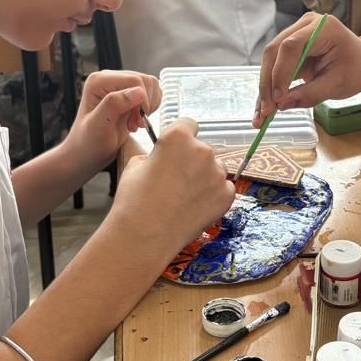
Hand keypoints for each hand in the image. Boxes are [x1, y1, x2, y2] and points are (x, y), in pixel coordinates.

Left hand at [65, 70, 160, 169]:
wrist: (87, 153)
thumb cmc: (88, 143)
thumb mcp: (98, 126)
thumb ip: (114, 105)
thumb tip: (138, 92)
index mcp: (99, 81)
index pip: (135, 81)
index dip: (142, 102)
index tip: (134, 122)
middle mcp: (109, 79)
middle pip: (145, 82)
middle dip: (144, 105)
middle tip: (133, 124)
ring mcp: (120, 85)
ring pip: (151, 86)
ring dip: (148, 107)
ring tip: (133, 123)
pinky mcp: (128, 94)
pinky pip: (151, 94)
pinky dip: (149, 108)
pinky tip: (136, 120)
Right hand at [112, 118, 235, 256]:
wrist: (144, 236)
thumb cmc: (134, 200)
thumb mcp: (135, 165)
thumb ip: (155, 154)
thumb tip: (161, 158)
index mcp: (178, 136)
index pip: (188, 124)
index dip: (181, 136)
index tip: (177, 148)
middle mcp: (203, 150)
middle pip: (202, 149)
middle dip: (192, 160)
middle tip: (175, 181)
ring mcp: (218, 174)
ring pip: (214, 169)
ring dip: (204, 177)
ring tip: (184, 197)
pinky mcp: (226, 195)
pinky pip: (223, 189)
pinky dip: (213, 195)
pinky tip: (194, 207)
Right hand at [253, 13, 360, 124]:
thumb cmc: (357, 69)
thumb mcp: (337, 85)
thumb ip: (310, 94)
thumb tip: (282, 104)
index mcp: (323, 28)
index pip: (291, 47)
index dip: (280, 73)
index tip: (277, 99)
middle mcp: (306, 25)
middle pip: (275, 51)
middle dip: (268, 83)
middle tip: (265, 110)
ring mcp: (296, 33)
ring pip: (271, 59)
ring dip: (266, 86)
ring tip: (263, 113)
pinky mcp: (291, 46)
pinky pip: (275, 65)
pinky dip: (271, 86)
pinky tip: (264, 106)